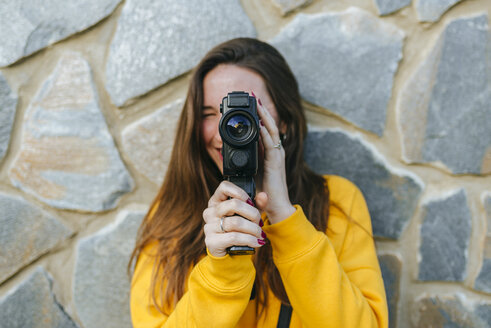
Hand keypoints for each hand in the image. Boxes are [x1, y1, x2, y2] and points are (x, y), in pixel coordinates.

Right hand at [203, 181, 265, 256]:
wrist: (230, 254)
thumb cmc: (238, 230)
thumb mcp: (248, 215)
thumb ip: (257, 204)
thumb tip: (264, 196)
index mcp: (216, 201)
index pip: (224, 187)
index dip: (240, 192)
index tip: (251, 202)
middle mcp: (210, 212)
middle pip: (234, 204)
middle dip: (253, 214)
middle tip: (260, 223)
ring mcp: (209, 227)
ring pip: (236, 222)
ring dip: (253, 229)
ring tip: (260, 234)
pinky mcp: (212, 241)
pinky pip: (234, 237)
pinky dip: (249, 239)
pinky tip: (256, 242)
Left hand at [254, 93, 295, 223]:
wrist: (275, 206)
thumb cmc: (264, 191)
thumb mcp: (253, 171)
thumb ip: (248, 160)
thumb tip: (234, 152)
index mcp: (270, 152)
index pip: (265, 129)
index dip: (260, 115)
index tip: (253, 103)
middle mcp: (275, 151)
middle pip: (269, 125)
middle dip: (262, 110)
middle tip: (254, 96)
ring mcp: (277, 156)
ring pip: (271, 131)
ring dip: (264, 117)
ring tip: (258, 104)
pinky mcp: (275, 163)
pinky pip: (271, 145)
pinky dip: (265, 134)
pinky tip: (260, 125)